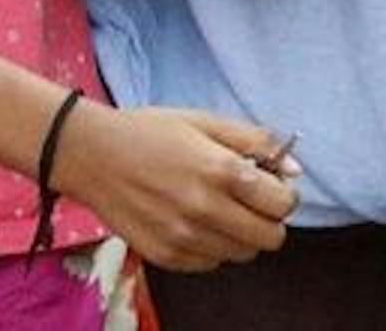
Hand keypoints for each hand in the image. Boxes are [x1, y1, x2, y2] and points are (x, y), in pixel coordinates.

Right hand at [50, 101, 298, 271]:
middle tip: (252, 202)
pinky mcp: (164, 255)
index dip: (285, 195)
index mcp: (221, 171)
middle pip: (270, 238)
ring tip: (221, 210)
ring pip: (242, 254)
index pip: (283, 205)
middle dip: (270, 220)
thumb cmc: (151, 132)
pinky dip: (212, 247)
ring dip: (241, 235)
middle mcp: (204, 209)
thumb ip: (256, 142)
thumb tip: (294, 169)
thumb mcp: (207, 121)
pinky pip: (210, 263)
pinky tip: (196, 222)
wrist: (91, 156)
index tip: (272, 186)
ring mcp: (182, 237)